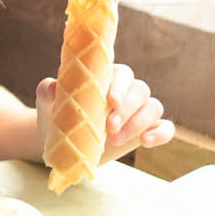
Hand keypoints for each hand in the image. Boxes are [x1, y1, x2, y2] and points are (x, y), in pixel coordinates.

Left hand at [37, 63, 173, 168]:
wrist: (63, 141)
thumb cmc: (58, 114)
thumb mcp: (48, 102)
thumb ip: (48, 90)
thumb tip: (52, 87)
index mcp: (107, 77)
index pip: (122, 74)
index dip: (120, 86)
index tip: (110, 101)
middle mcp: (127, 91)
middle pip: (140, 90)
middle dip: (127, 109)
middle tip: (109, 127)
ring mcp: (139, 110)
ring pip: (153, 107)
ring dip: (138, 123)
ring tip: (115, 140)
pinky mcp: (147, 130)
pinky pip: (166, 127)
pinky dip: (161, 133)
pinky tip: (147, 142)